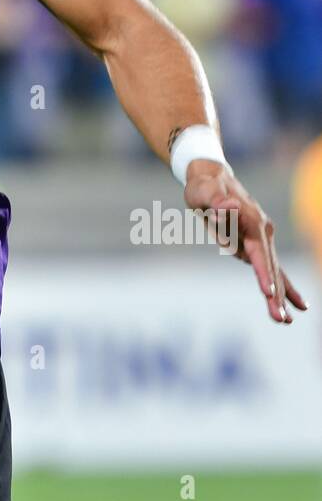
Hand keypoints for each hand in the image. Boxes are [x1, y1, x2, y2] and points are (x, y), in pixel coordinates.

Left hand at [183, 159, 307, 323]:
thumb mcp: (203, 191)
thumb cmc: (204, 187)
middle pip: (270, 266)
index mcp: (252, 220)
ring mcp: (263, 237)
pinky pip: (271, 268)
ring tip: (285, 321)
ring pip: (274, 271)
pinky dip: (284, 286)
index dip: (263, 272)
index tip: (268, 292)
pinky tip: (296, 306)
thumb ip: (216, 200)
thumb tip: (227, 206)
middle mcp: (263, 230)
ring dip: (281, 296)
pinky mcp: (258, 244)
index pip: (258, 252)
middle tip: (280, 319)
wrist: (212, 178)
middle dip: (276, 293)